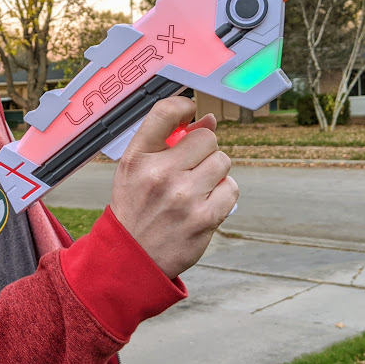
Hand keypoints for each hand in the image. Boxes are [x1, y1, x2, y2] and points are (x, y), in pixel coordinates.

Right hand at [110, 96, 237, 279]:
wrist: (133, 257)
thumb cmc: (136, 208)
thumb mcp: (136, 170)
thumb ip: (166, 141)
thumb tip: (209, 120)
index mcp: (137, 158)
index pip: (164, 112)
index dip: (184, 106)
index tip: (188, 113)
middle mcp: (159, 174)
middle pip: (206, 138)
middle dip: (203, 150)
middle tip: (190, 167)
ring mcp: (183, 196)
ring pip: (222, 161)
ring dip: (215, 172)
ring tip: (197, 187)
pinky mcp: (204, 218)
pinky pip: (231, 188)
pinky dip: (223, 194)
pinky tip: (205, 203)